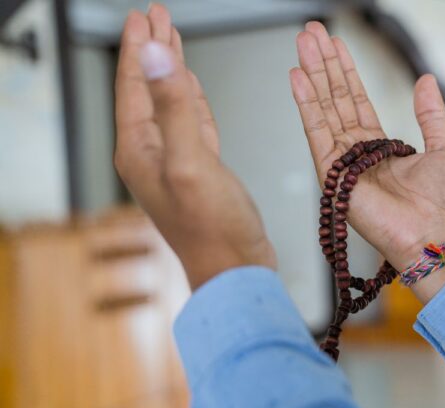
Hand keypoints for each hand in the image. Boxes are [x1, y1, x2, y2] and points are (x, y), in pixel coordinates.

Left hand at [114, 5, 275, 289]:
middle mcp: (151, 153)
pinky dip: (189, 99)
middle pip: (147, 87)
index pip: (133, 84)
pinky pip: (189, 122)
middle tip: (156, 16)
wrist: (236, 270)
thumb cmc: (213, 230)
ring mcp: (174, 161)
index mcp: (139, 149)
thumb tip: (153, 56)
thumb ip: (173, 107)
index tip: (144, 16)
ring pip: (168, 101)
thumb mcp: (191, 161)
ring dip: (170, 69)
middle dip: (152, 49)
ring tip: (171, 39)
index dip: (138, 46)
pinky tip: (190, 87)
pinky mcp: (199, 168)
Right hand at [289, 23, 444, 301]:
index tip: (335, 44)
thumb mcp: (444, 147)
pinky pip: (316, 132)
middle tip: (311, 33)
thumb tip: (425, 79)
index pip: (356, 100)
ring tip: (302, 44)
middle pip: (335, 98)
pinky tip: (297, 78)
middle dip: (324, 64)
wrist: (429, 234)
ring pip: (323, 108)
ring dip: (312, 75)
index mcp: (379, 145)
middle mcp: (356, 151)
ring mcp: (342, 161)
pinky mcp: (332, 174)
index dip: (346, 71)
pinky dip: (306, 104)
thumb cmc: (439, 202)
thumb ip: (431, 114)